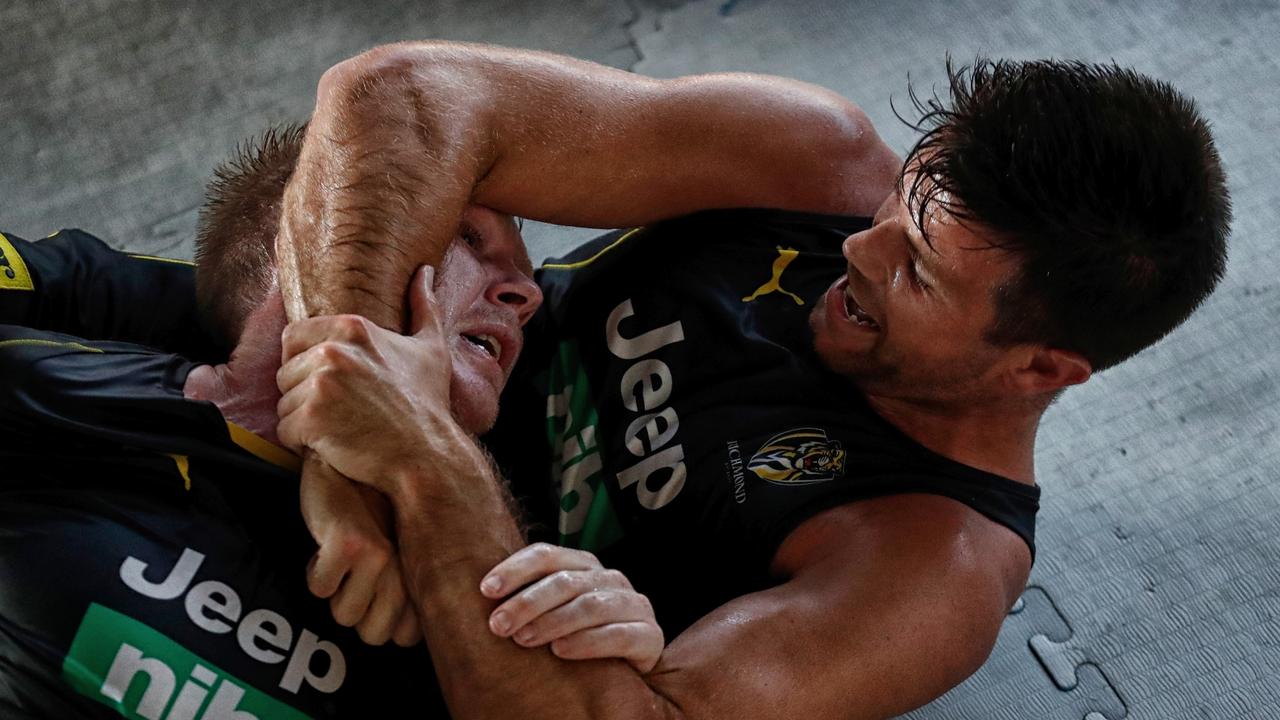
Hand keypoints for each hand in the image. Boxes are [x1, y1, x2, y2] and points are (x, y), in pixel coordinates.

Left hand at [276, 266, 452, 490]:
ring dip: (304, 421)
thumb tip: (425, 271)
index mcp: (353, 328)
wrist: (427, 456)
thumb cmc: (427, 405)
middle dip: (305, 394)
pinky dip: (303, 444)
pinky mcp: (311, 419)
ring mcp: (320, 385)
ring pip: (283, 403)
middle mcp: (334, 351)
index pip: (294, 337)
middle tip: (342, 412)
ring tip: (341, 429)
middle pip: (286, 371)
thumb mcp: (430, 348)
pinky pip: (285, 431)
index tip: (337, 385)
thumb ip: (423, 306)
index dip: (307, 363)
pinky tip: (334, 446)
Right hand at [299, 457, 421, 646]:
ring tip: (342, 553)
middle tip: (354, 573)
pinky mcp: (350, 546)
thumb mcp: (397, 552)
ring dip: (334, 590)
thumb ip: (404, 592)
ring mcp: (382, 558)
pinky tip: (326, 543)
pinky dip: (315, 572)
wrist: (344, 467)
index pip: (407, 637)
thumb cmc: (370, 516)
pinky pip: (321, 590)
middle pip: (374, 635)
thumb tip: (399, 636)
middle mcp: (411, 568)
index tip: (372, 589)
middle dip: (356, 610)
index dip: (380, 620)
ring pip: (345, 616)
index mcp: (426, 573)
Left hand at [481, 543, 664, 672]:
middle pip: (565, 580)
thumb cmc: (581, 638)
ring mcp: (634, 605)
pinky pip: (619, 635)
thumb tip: (481, 596)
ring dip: (552, 621)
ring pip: (590, 605)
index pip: (547, 555)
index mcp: (585, 566)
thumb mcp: (555, 613)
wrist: (630, 669)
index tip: (485, 590)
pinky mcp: (649, 635)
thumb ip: (530, 599)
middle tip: (498, 624)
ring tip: (523, 640)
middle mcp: (611, 580)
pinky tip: (561, 652)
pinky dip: (588, 642)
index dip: (515, 568)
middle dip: (527, 601)